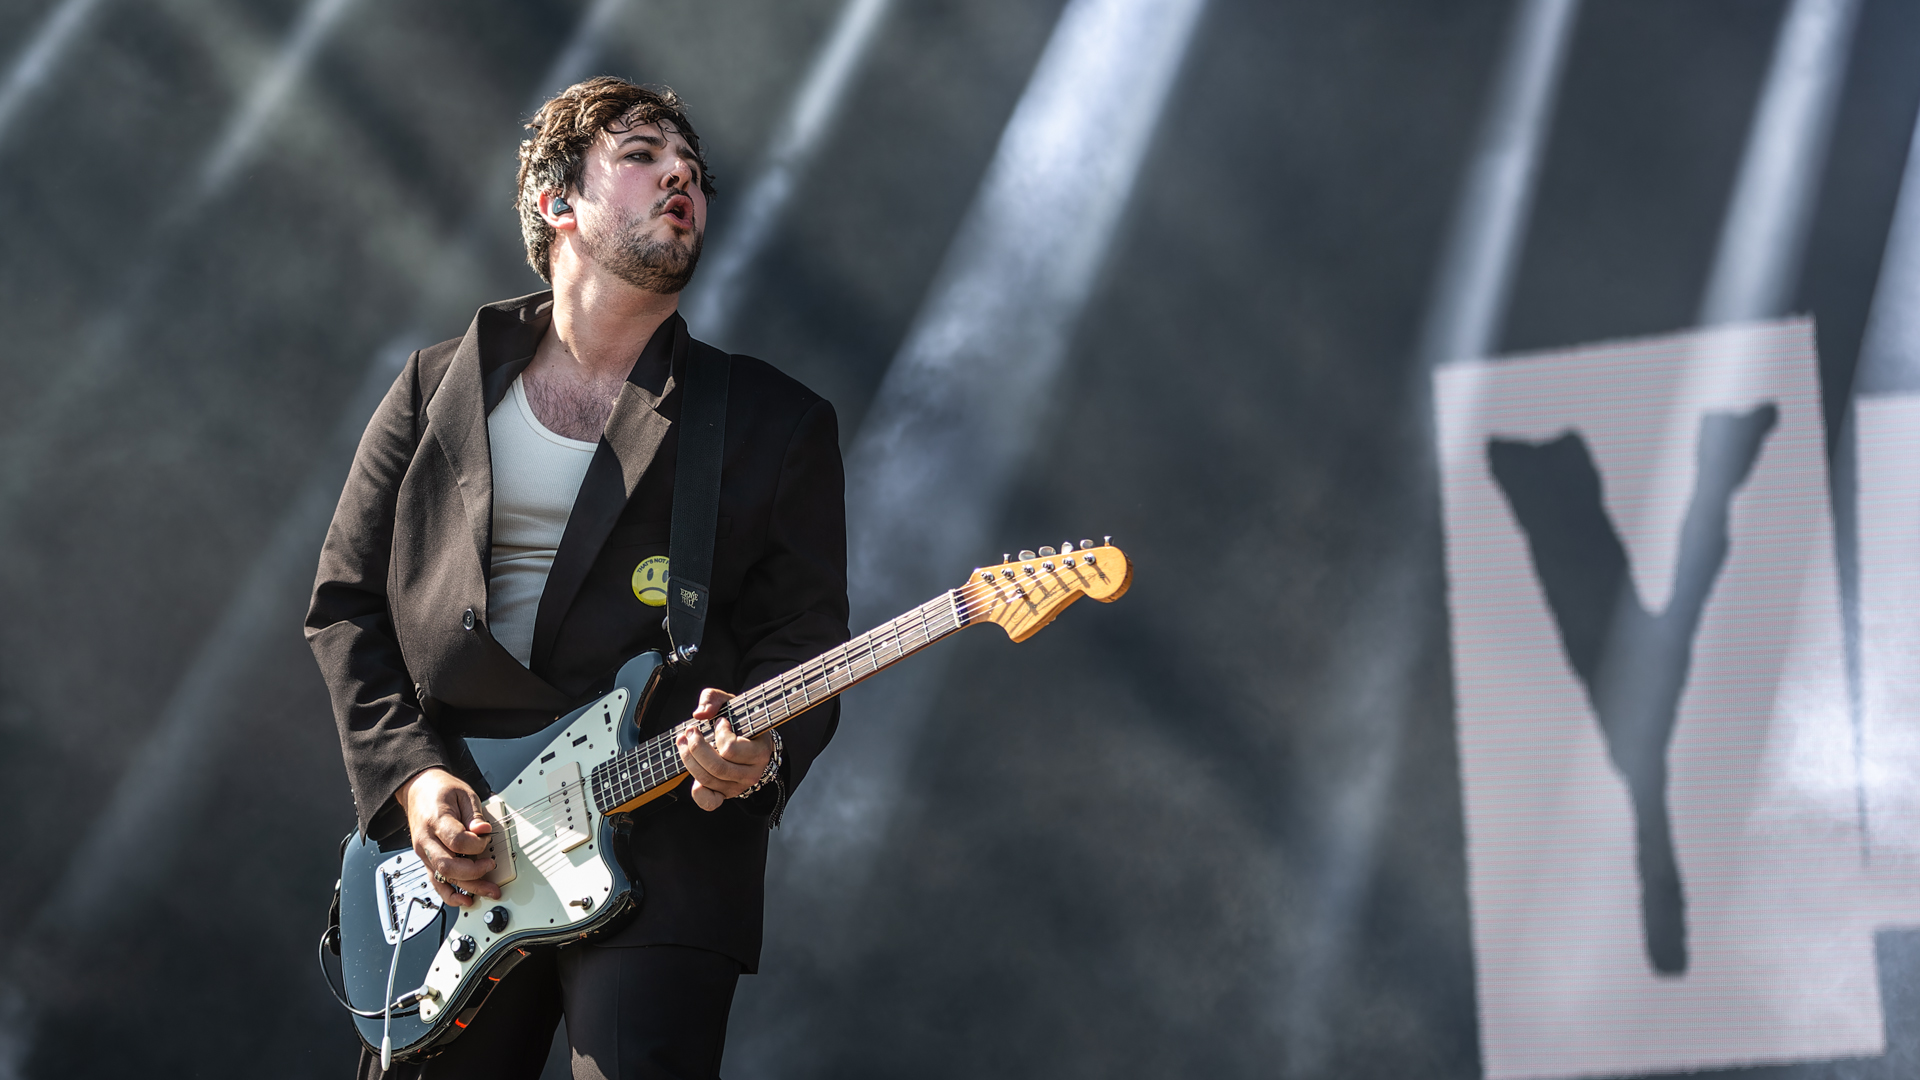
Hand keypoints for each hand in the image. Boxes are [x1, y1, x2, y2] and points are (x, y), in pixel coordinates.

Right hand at [399, 767, 501, 907]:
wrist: (418, 789)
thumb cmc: (441, 791)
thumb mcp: (464, 794)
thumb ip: (475, 815)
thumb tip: (484, 832)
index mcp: (436, 821)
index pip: (458, 842)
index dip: (477, 845)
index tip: (486, 838)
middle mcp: (427, 841)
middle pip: (449, 866)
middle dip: (474, 872)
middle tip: (491, 866)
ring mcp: (424, 853)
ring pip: (444, 879)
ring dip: (468, 888)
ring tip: (489, 891)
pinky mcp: (427, 860)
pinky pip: (436, 883)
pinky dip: (451, 895)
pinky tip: (466, 899)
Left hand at [676, 689, 774, 810]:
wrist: (750, 740)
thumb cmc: (739, 720)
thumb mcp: (730, 702)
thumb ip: (713, 698)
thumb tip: (700, 714)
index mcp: (760, 752)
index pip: (731, 749)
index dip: (720, 733)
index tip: (720, 722)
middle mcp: (752, 773)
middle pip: (717, 767)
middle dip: (696, 747)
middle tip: (690, 731)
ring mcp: (738, 786)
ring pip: (708, 780)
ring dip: (689, 760)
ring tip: (683, 742)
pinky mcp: (725, 794)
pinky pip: (710, 802)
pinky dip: (699, 794)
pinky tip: (692, 781)